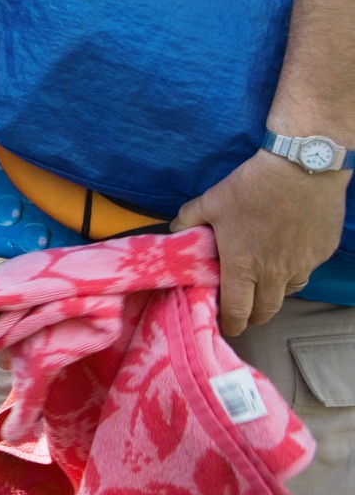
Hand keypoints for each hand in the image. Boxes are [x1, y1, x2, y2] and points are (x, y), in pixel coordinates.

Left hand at [172, 149, 348, 334]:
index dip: (230, 324)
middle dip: (253, 317)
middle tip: (245, 314)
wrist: (303, 168)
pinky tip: (286, 257)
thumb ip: (188, 220)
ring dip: (274, 295)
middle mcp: (275, 274)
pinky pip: (306, 271)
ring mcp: (302, 265)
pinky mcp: (321, 253)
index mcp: (243, 267)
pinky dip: (294, 271)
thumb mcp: (210, 201)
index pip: (237, 311)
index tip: (227, 326)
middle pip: (265, 312)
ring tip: (264, 287)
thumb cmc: (252, 187)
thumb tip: (174, 230)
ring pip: (287, 293)